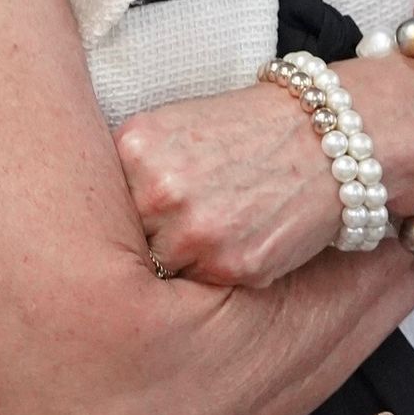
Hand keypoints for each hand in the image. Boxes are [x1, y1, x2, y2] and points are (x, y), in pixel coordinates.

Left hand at [113, 83, 341, 288]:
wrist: (324, 135)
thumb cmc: (244, 132)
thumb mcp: (173, 127)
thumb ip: (133, 168)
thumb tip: (89, 218)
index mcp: (134, 149)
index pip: (103, 206)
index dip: (128, 210)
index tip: (147, 207)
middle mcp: (157, 191)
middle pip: (129, 243)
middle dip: (152, 239)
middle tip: (191, 214)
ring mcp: (194, 232)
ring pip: (164, 271)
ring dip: (184, 261)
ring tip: (218, 222)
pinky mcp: (230, 265)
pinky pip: (204, 287)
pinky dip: (220, 271)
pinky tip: (244, 235)